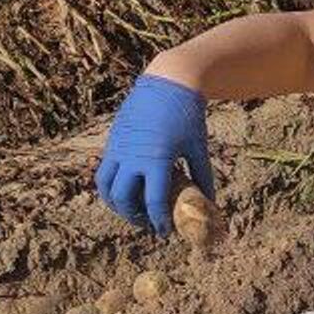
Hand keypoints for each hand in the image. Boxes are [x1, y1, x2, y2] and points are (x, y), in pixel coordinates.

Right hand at [95, 73, 212, 233]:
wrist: (168, 82)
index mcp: (157, 159)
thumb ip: (203, 176)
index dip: (159, 220)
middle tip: (148, 223)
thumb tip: (209, 202)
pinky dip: (110, 186)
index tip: (165, 231)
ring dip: (116, 203)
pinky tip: (125, 190)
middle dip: (134, 216)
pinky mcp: (113, 140)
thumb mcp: (198, 147)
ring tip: (132, 210)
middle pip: (123, 199)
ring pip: (105, 186)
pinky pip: (104, 170)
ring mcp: (118, 147)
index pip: (153, 201)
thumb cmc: (187, 116)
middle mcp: (132, 155)